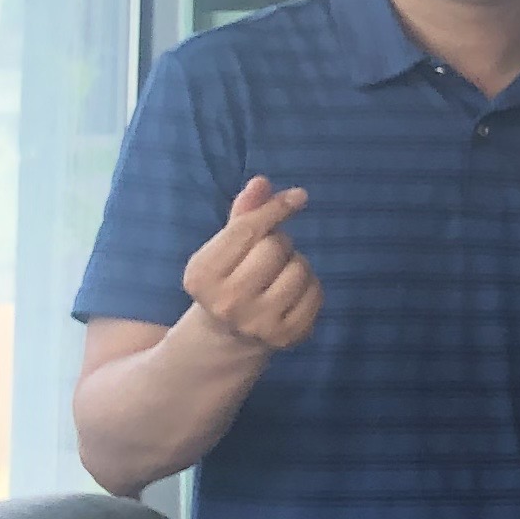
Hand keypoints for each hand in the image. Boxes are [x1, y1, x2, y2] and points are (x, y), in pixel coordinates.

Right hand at [182, 177, 320, 352]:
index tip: (298, 196)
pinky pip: (316, 292)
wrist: (228, 335)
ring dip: (296, 264)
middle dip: (278, 242)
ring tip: (278, 275)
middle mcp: (227, 302)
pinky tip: (290, 293)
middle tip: (268, 256)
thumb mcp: (225, 247)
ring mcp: (258, 323)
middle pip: (275, 247)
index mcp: (203, 275)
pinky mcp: (287, 336)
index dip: (275, 208)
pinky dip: (310, 285)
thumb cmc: (228, 278)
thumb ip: (244, 214)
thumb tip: (262, 182)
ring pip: (299, 268)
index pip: (247, 230)